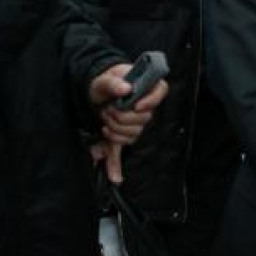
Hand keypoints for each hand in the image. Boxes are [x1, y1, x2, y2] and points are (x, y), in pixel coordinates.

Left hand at [89, 63, 168, 182]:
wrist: (93, 92)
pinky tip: (114, 177)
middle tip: (108, 108)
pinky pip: (120, 151)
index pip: (161, 91)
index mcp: (145, 87)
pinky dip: (115, 164)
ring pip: (131, 134)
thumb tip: (125, 88)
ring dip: (113, 129)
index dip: (151, 101)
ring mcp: (134, 122)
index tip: (137, 106)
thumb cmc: (103, 82)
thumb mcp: (104, 79)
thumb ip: (112, 82)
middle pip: (143, 119)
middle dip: (121, 117)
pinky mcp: (120, 135)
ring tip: (104, 117)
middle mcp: (144, 106)